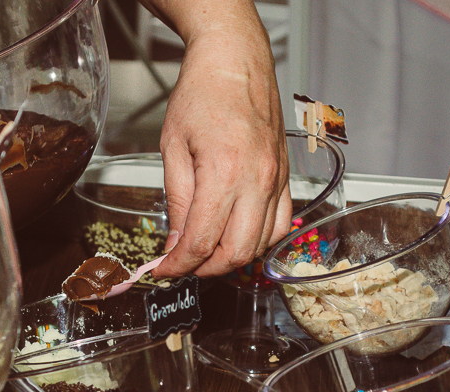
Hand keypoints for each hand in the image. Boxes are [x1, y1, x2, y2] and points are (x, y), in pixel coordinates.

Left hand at [151, 13, 291, 277]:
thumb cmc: (202, 95)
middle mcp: (257, 181)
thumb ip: (176, 201)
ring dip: (231, 259)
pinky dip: (258, 242)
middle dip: (204, 269)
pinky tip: (236, 237)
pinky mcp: (286, 179)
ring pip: (260, 246)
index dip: (178, 265)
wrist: (236, 64)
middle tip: (182, 265)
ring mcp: (277, 181)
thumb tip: (174, 243)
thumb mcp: (173, 148)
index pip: (202, 241)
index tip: (163, 270)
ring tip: (205, 253)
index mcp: (224, 173)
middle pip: (235, 252)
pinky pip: (280, 226)